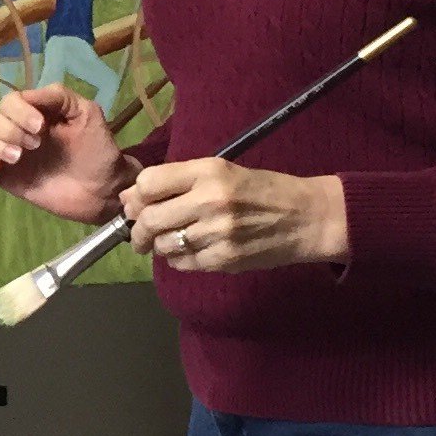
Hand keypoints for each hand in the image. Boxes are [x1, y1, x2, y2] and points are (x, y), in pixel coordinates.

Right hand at [0, 83, 129, 223]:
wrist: (103, 190)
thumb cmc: (97, 149)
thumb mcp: (85, 113)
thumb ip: (58, 96)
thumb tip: (26, 95)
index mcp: (35, 112)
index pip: (9, 101)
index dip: (19, 111)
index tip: (41, 127)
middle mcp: (17, 129)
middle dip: (7, 129)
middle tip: (35, 145)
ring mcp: (9, 154)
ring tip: (19, 158)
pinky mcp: (5, 178)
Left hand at [123, 158, 346, 272]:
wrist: (306, 217)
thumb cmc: (262, 190)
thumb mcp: (223, 172)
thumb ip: (176, 181)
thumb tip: (128, 197)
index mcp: (209, 171)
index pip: (149, 183)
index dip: (136, 195)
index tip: (136, 204)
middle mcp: (210, 200)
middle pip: (150, 218)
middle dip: (137, 229)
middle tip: (139, 233)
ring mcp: (217, 233)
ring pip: (163, 245)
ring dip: (159, 245)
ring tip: (171, 239)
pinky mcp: (224, 259)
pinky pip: (182, 263)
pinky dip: (178, 259)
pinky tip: (190, 250)